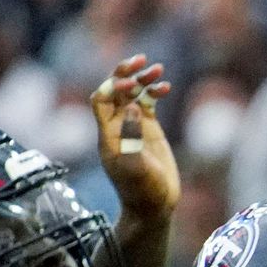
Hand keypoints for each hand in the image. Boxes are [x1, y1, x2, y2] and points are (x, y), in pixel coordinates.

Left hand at [91, 55, 177, 218]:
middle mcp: (118, 125)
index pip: (101, 99)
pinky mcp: (149, 130)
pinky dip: (155, 92)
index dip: (113, 87)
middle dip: (125, 74)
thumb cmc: (142, 191)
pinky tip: (165, 86)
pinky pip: (148, 104)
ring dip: (143, 80)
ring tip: (158, 69)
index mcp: (108, 134)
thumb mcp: (135, 166)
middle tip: (140, 60)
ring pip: (133, 94)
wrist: (153, 205)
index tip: (131, 84)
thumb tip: (133, 107)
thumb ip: (132, 136)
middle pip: (116, 90)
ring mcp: (134, 126)